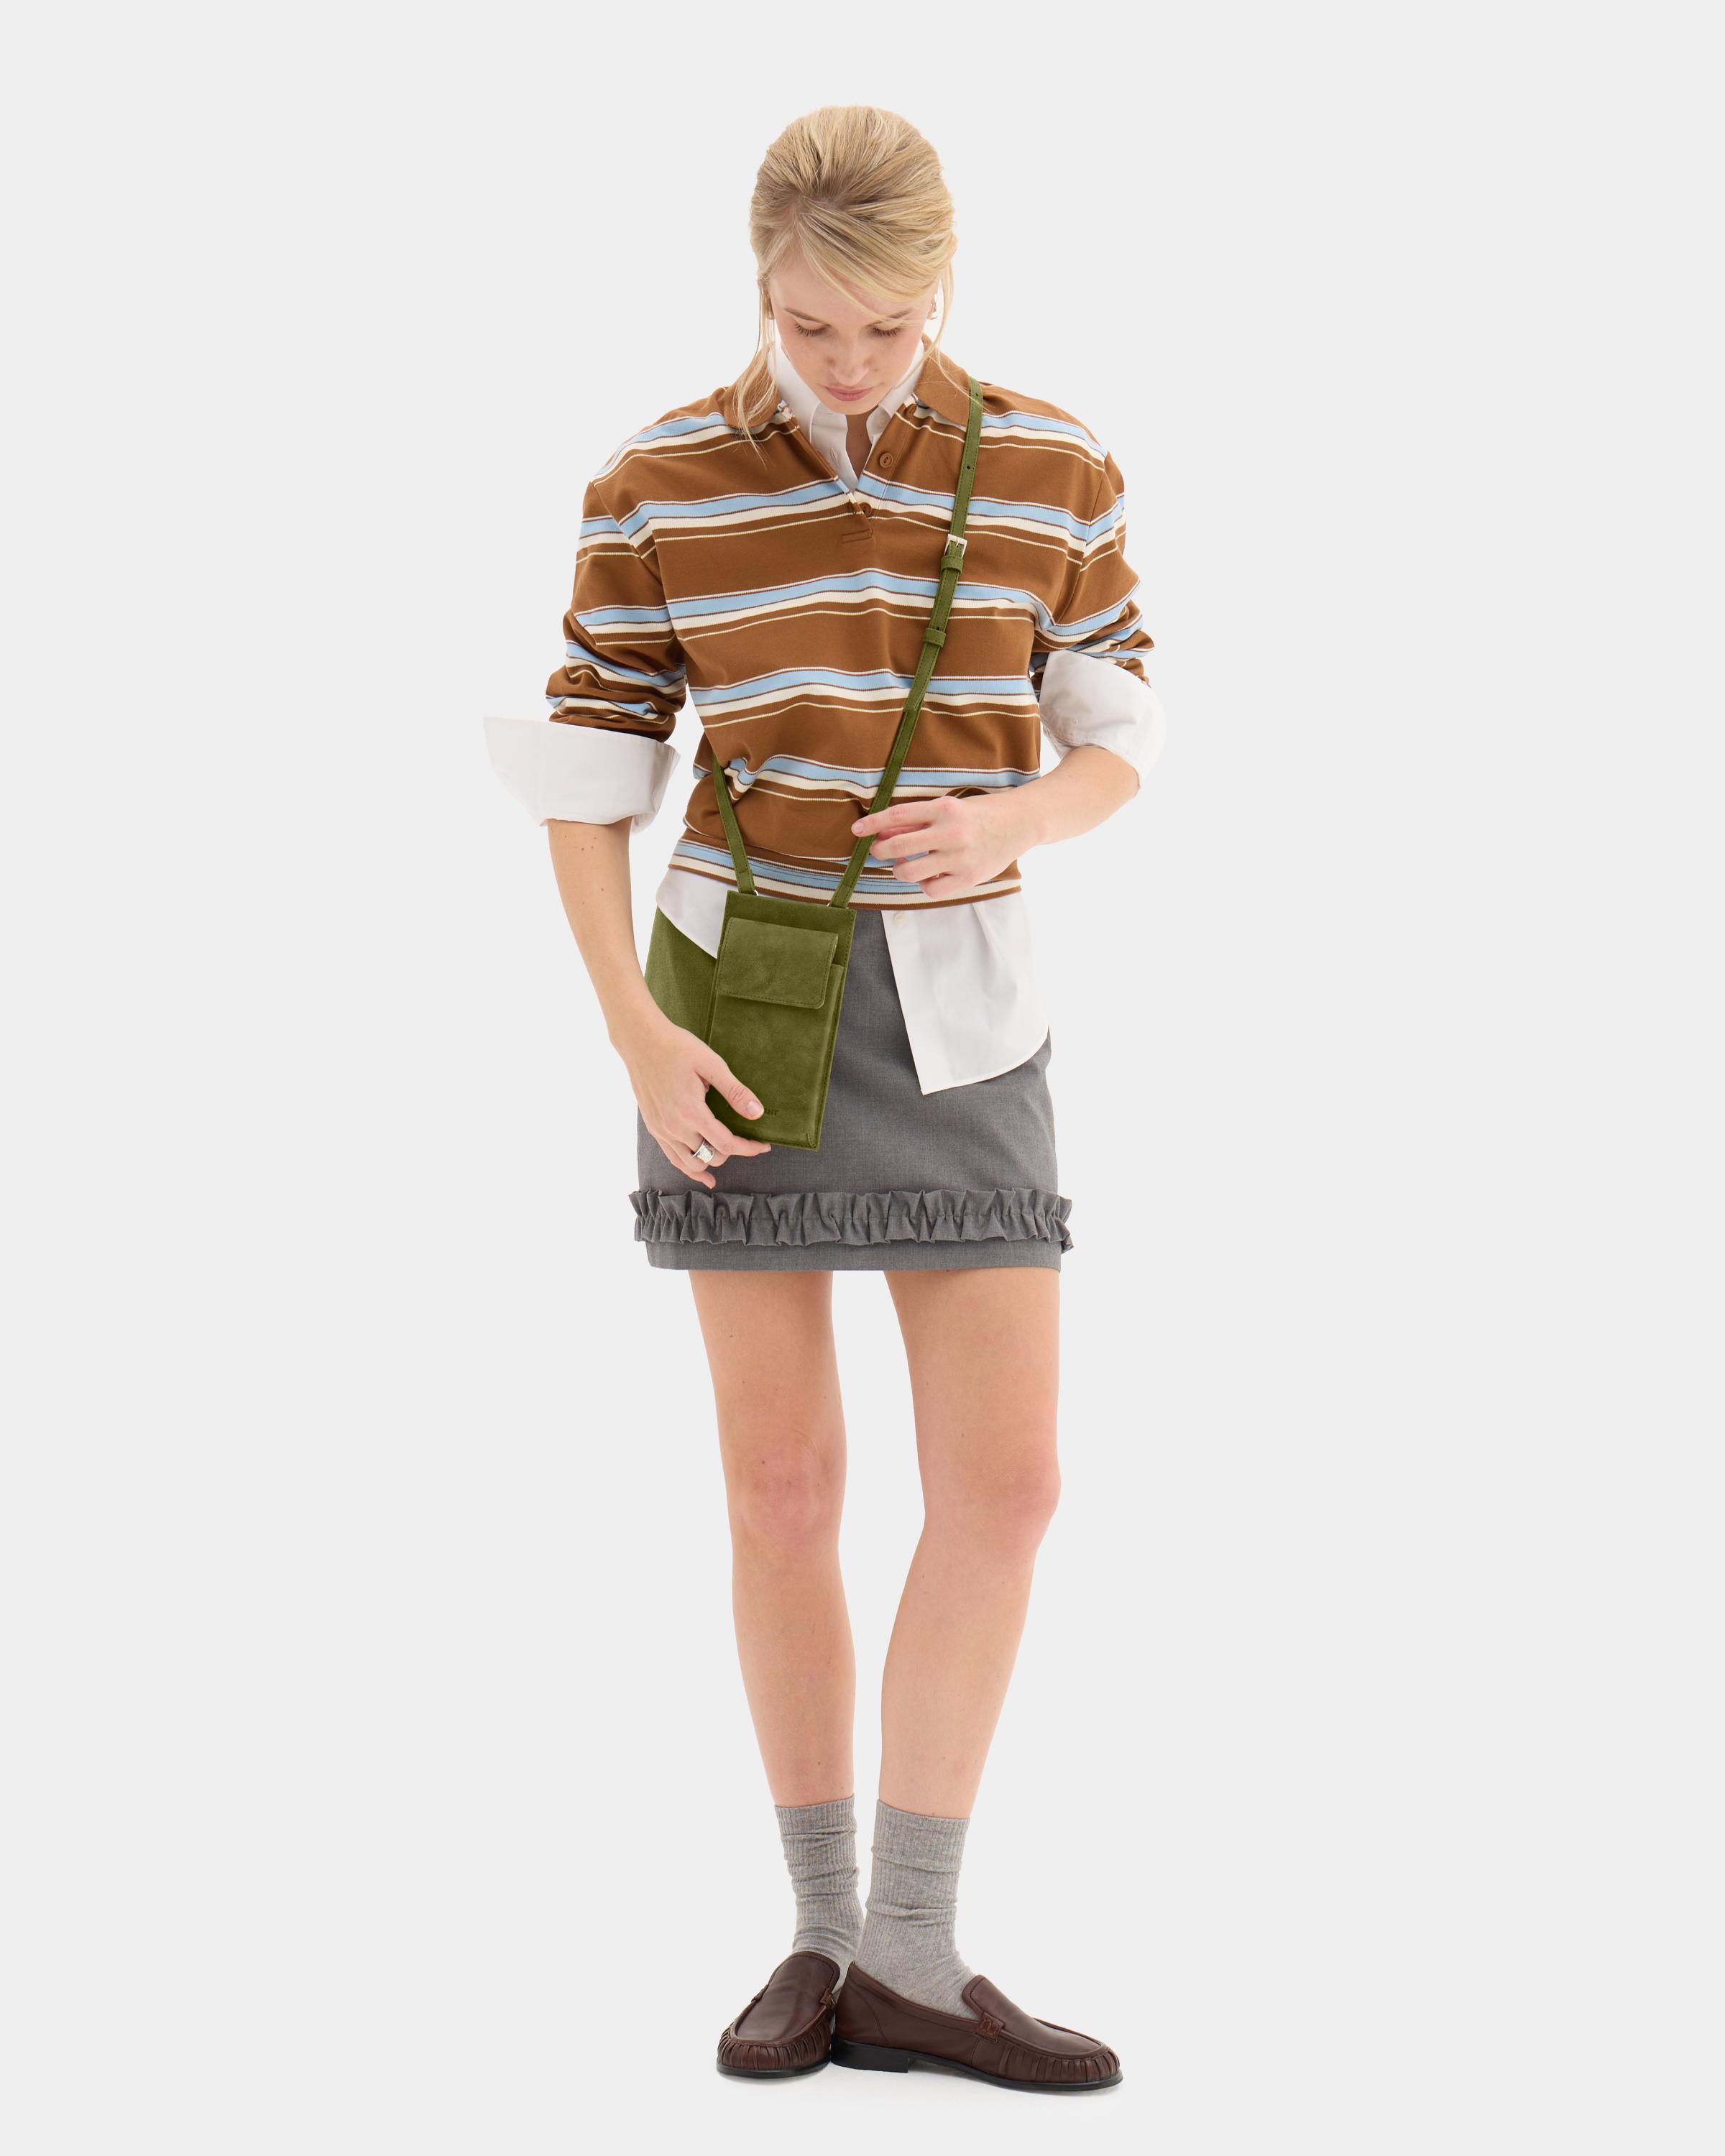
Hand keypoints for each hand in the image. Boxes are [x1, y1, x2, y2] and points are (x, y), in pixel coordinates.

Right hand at [615, 1012, 773, 1188]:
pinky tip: (702, 1172)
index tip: (763, 1146)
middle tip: (746, 1139)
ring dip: (711, 1161)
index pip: (726, 1144)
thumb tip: (756, 1113)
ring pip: (691, 1164)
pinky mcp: (653, 1128)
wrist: (640, 1041)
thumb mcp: (711, 1064)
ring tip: (726, 1153)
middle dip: (732, 1151)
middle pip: (711, 1157)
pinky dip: (689, 1167)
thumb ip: (734, 1091)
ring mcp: (661, 1130)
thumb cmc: (677, 1047)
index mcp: (691, 1112)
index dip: (748, 1148)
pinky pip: (673, 1158)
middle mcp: (674, 1127)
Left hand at [850, 790, 1036, 897]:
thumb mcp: (949, 808)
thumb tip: (884, 831)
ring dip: (899, 870)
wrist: (1019, 823)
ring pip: (910, 871)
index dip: (873, 824)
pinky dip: (923, 884)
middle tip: (878, 852)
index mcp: (944, 808)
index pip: (898, 815)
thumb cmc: (979, 814)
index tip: (857, 830)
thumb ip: (918, 820)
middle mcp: (951, 832)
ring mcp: (960, 857)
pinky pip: (931, 889)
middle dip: (880, 851)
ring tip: (903, 865)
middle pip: (898, 846)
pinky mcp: (969, 877)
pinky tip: (929, 876)